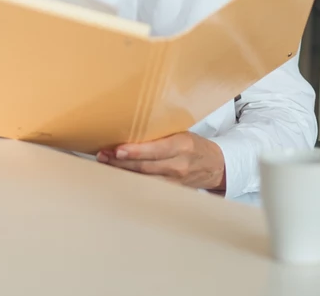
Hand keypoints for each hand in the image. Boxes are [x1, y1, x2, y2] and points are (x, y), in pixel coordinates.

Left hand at [96, 132, 225, 192]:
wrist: (215, 165)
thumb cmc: (193, 144)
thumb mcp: (181, 133)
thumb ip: (159, 134)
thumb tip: (129, 128)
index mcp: (182, 145)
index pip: (155, 150)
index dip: (135, 151)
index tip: (118, 149)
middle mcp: (179, 165)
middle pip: (145, 167)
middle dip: (122, 162)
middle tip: (104, 156)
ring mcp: (176, 181)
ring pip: (145, 179)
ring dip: (124, 172)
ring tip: (106, 165)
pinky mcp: (173, 191)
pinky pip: (150, 187)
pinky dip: (133, 182)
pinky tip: (120, 177)